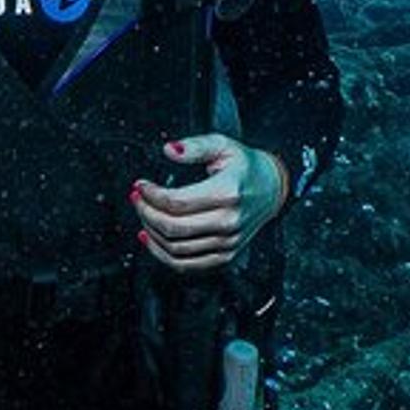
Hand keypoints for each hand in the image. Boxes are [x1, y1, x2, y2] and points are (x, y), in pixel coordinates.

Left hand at [131, 134, 288, 273]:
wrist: (273, 189)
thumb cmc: (245, 166)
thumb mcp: (222, 145)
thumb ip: (194, 146)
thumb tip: (169, 150)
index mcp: (227, 193)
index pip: (177, 202)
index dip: (151, 194)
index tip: (139, 185)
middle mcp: (229, 222)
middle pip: (173, 227)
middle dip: (145, 212)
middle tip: (137, 198)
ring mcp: (228, 242)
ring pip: (176, 248)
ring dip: (151, 232)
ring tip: (143, 213)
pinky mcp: (226, 255)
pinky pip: (186, 264)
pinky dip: (162, 255)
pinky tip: (150, 238)